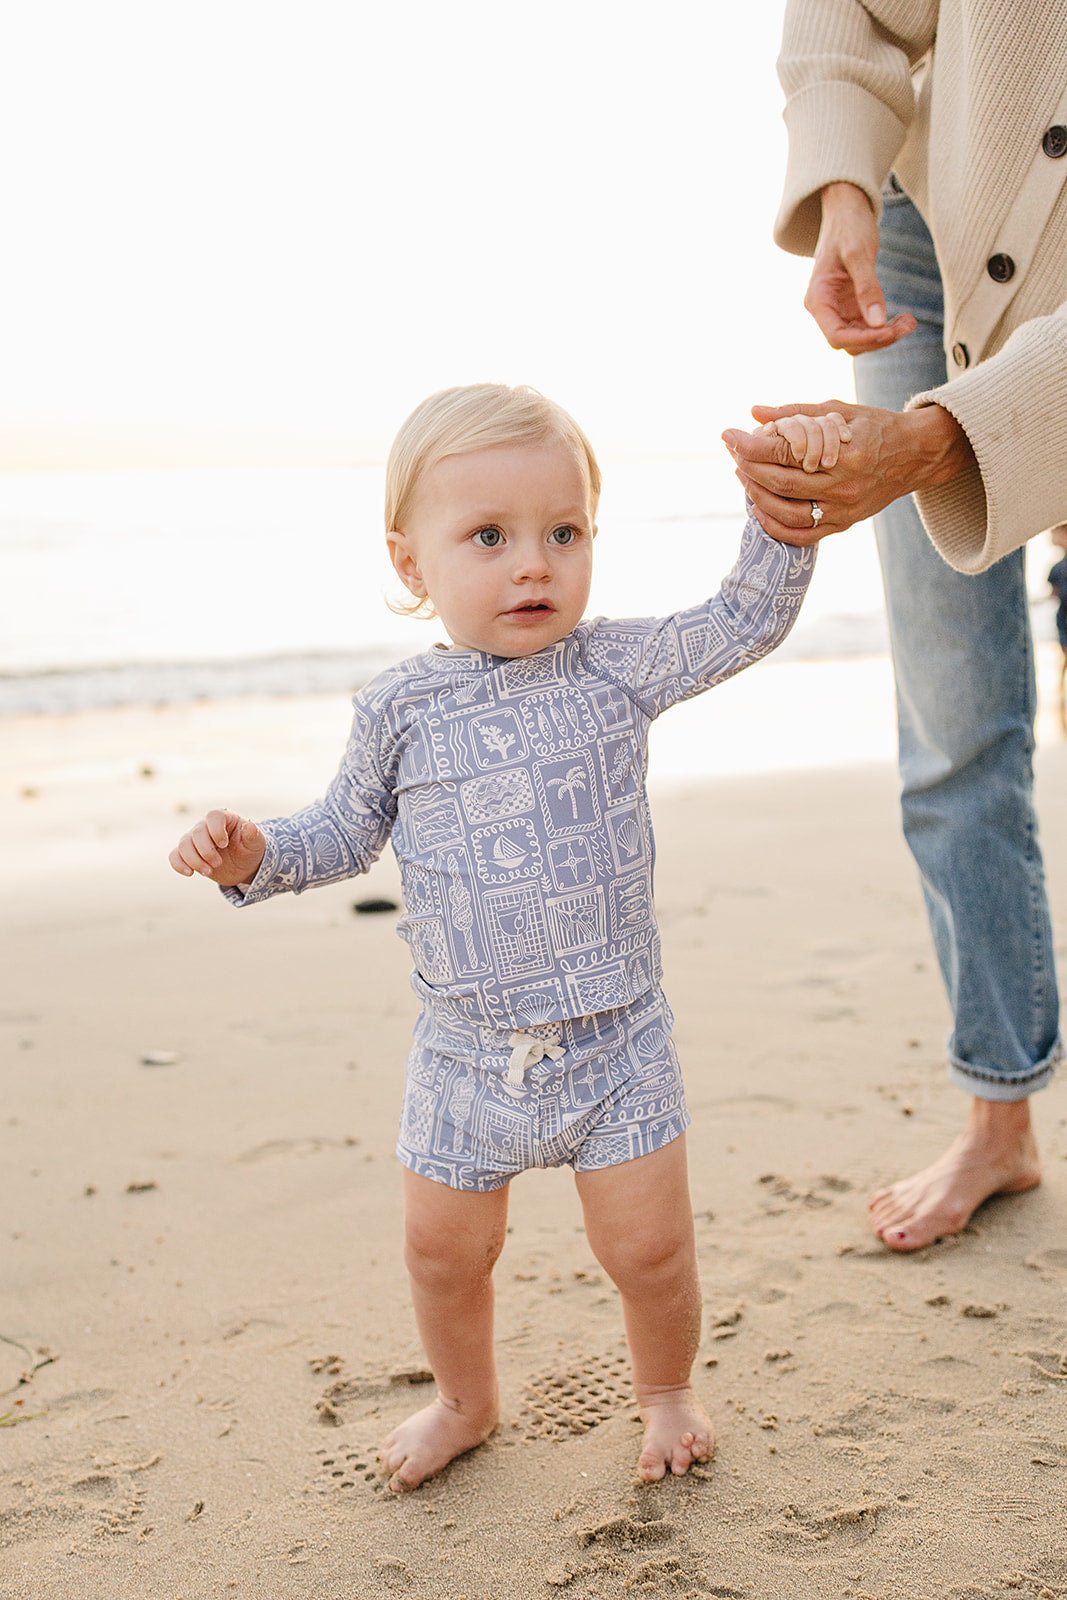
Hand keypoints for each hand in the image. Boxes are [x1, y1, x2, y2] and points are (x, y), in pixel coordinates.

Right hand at [170, 808, 265, 886]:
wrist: (243, 865)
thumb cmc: (250, 850)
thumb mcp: (256, 844)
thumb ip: (253, 835)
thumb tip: (250, 826)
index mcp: (224, 819)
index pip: (213, 816)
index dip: (216, 831)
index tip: (224, 845)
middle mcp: (206, 826)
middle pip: (197, 832)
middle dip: (206, 851)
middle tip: (218, 864)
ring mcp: (195, 839)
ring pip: (184, 844)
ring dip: (194, 860)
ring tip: (208, 872)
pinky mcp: (188, 854)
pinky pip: (174, 855)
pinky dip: (178, 864)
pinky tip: (189, 873)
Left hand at [722, 399, 974, 544]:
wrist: (915, 456)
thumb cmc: (875, 427)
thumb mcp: (839, 411)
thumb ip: (796, 412)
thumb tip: (755, 411)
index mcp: (844, 453)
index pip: (786, 452)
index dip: (751, 444)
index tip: (729, 434)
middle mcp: (844, 486)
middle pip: (781, 482)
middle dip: (748, 466)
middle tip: (733, 452)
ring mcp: (844, 510)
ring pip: (787, 512)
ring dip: (756, 496)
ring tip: (742, 476)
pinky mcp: (844, 524)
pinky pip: (802, 535)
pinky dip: (774, 526)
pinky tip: (758, 509)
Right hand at [807, 183, 915, 353]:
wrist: (847, 210)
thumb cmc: (849, 227)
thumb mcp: (859, 254)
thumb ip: (868, 288)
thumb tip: (878, 322)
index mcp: (817, 299)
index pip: (836, 336)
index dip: (863, 339)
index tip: (890, 330)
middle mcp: (824, 310)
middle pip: (850, 342)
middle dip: (878, 338)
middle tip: (908, 323)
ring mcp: (838, 310)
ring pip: (860, 339)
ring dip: (885, 335)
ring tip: (909, 321)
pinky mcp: (851, 307)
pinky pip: (867, 328)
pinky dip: (885, 327)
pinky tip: (903, 318)